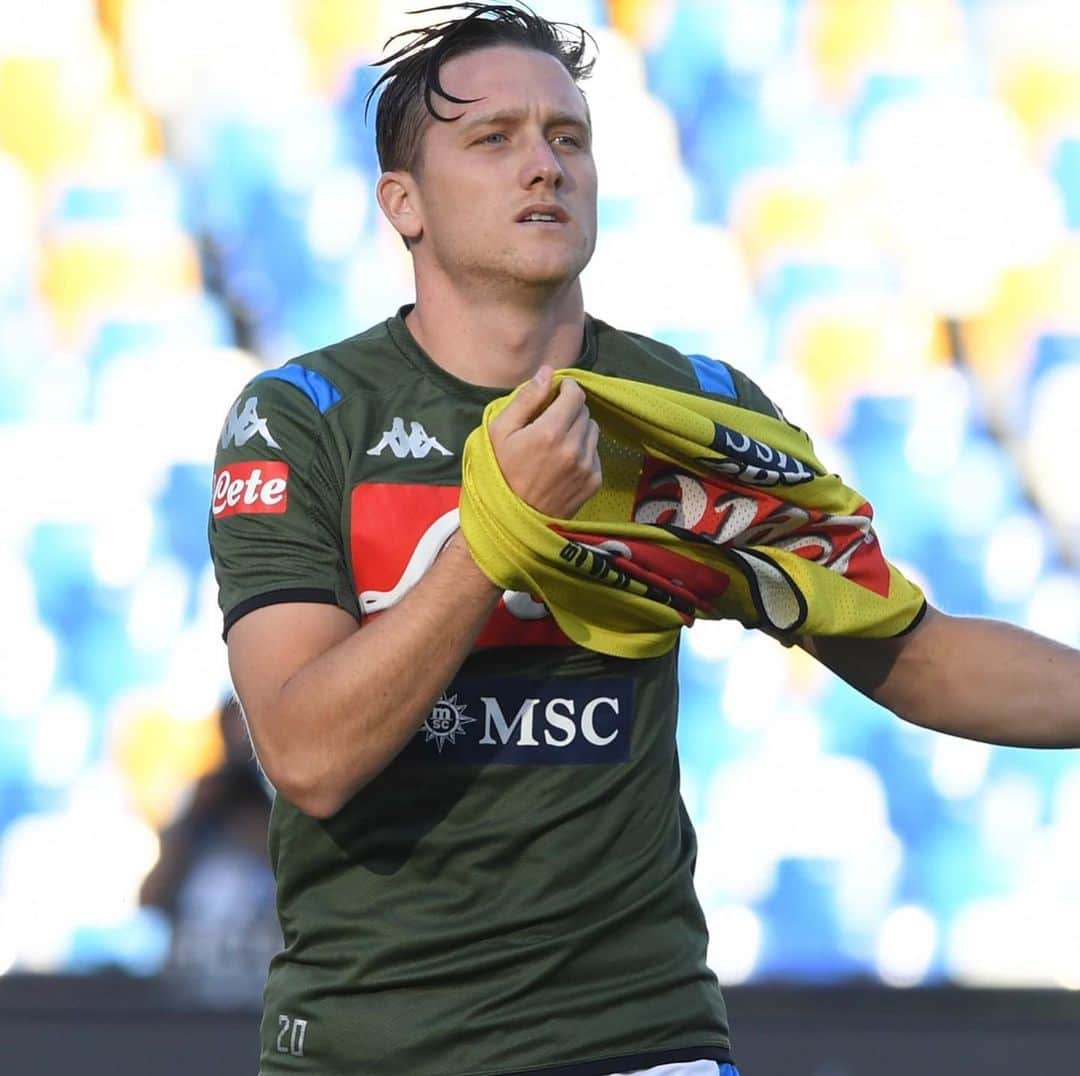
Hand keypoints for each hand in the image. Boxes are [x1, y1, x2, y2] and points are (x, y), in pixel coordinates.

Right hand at [488, 366, 601, 517]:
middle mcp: (573, 448)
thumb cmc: (500, 474)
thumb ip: (525, 399)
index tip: (557, 393)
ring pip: (593, 431)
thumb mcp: (499, 432)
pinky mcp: (593, 482)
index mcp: (550, 432)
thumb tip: (547, 373)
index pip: (575, 394)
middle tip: (551, 422)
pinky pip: (595, 453)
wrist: (512, 520)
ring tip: (557, 443)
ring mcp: (586, 466)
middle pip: (585, 412)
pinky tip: (563, 462)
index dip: (566, 389)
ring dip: (578, 429)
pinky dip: (583, 451)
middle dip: (570, 410)